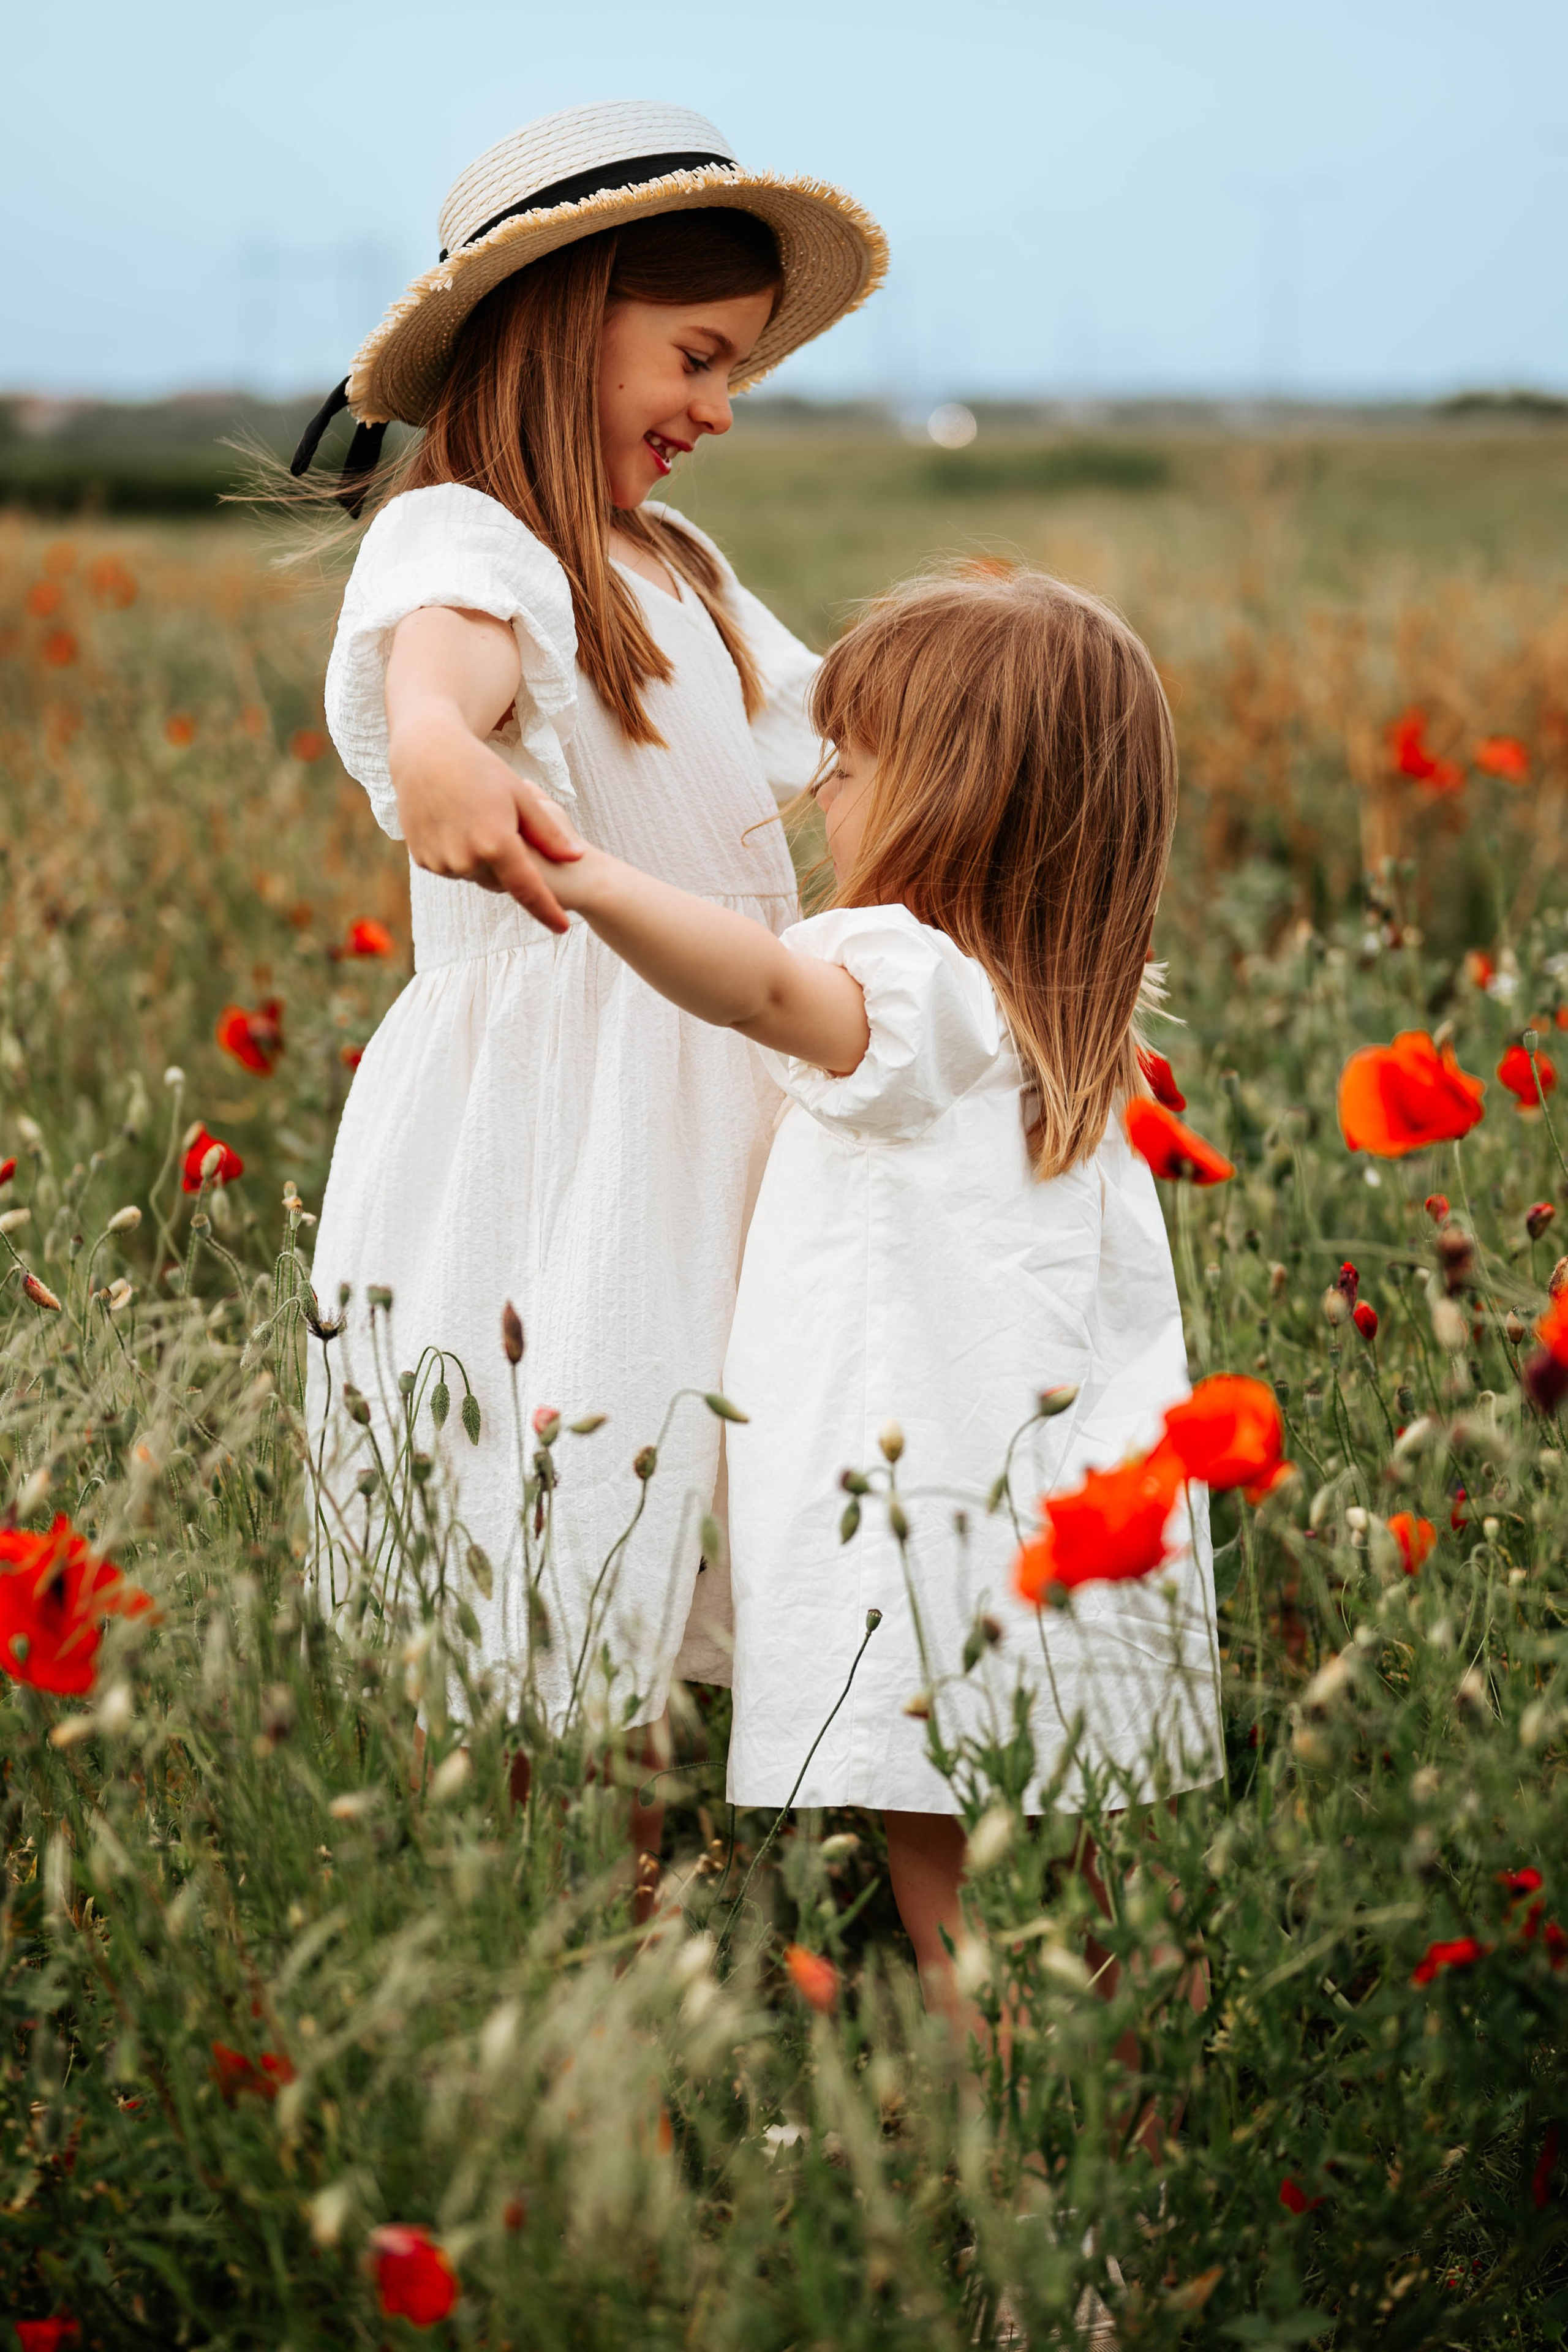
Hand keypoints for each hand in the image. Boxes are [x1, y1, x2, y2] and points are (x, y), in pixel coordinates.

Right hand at [385, 606, 583, 933]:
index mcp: (496, 843)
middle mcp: (466, 858)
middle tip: (500, 825)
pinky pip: (452, 867)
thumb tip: (577, 857)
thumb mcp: (521, 796)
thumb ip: (549, 833)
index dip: (548, 911)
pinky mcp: (422, 859)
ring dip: (482, 857)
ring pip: (475, 874)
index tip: (562, 927)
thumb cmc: (480, 769)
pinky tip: (456, 823)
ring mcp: (441, 861)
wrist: (424, 754)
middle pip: (500, 880)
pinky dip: (460, 852)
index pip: (528, 890)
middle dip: (508, 861)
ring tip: (475, 818)